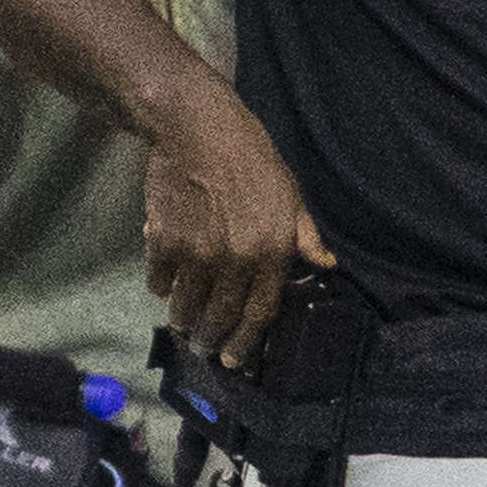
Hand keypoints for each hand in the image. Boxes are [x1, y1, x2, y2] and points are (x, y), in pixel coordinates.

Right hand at [144, 98, 331, 362]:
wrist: (196, 127)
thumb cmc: (251, 157)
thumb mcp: (290, 193)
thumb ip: (305, 236)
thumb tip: (327, 265)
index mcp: (271, 251)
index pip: (259, 313)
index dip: (246, 342)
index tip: (234, 359)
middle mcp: (235, 260)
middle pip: (221, 317)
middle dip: (211, 339)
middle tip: (204, 348)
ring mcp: (197, 254)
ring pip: (187, 305)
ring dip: (183, 320)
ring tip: (182, 324)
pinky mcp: (163, 242)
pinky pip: (159, 280)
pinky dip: (160, 287)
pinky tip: (163, 288)